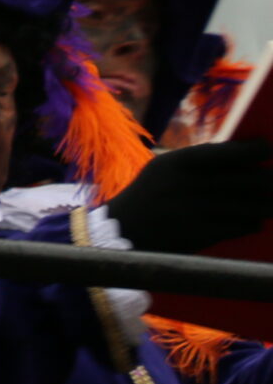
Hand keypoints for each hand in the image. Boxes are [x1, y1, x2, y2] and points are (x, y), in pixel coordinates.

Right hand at [107, 139, 272, 255]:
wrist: (124, 230)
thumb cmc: (151, 193)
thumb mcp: (165, 167)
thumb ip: (199, 160)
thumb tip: (245, 154)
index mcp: (179, 162)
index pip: (229, 152)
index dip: (255, 150)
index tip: (268, 149)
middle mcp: (189, 183)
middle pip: (248, 179)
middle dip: (269, 180)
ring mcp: (197, 210)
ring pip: (252, 205)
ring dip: (266, 205)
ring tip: (269, 203)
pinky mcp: (204, 233)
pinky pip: (242, 226)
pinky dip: (252, 223)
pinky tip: (251, 220)